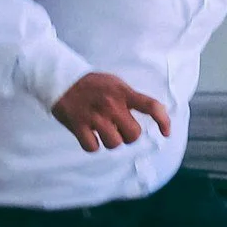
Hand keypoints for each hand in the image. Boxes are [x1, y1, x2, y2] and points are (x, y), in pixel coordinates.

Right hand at [52, 72, 171, 152]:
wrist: (60, 79)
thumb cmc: (92, 84)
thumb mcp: (115, 83)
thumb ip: (131, 98)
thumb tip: (153, 113)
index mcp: (123, 92)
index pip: (151, 106)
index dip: (163, 121)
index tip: (166, 132)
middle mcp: (111, 104)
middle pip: (134, 134)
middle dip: (129, 136)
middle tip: (119, 129)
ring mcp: (94, 116)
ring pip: (115, 143)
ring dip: (111, 141)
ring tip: (103, 132)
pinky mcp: (78, 125)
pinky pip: (93, 147)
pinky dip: (92, 145)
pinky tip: (90, 136)